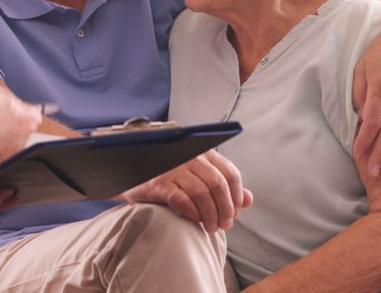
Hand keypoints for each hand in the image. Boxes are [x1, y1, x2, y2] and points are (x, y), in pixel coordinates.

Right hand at [121, 150, 252, 232]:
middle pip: (218, 184)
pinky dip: (193, 213)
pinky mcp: (158, 183)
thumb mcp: (198, 178)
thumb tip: (248, 199)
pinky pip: (182, 200)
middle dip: (226, 209)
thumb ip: (223, 186)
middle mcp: (189, 157)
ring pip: (202, 193)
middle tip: (224, 225)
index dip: (236, 196)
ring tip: (210, 228)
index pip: (230, 172)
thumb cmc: (169, 179)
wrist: (132, 177)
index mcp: (202, 153)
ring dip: (211, 215)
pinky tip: (195, 221)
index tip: (235, 212)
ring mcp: (173, 169)